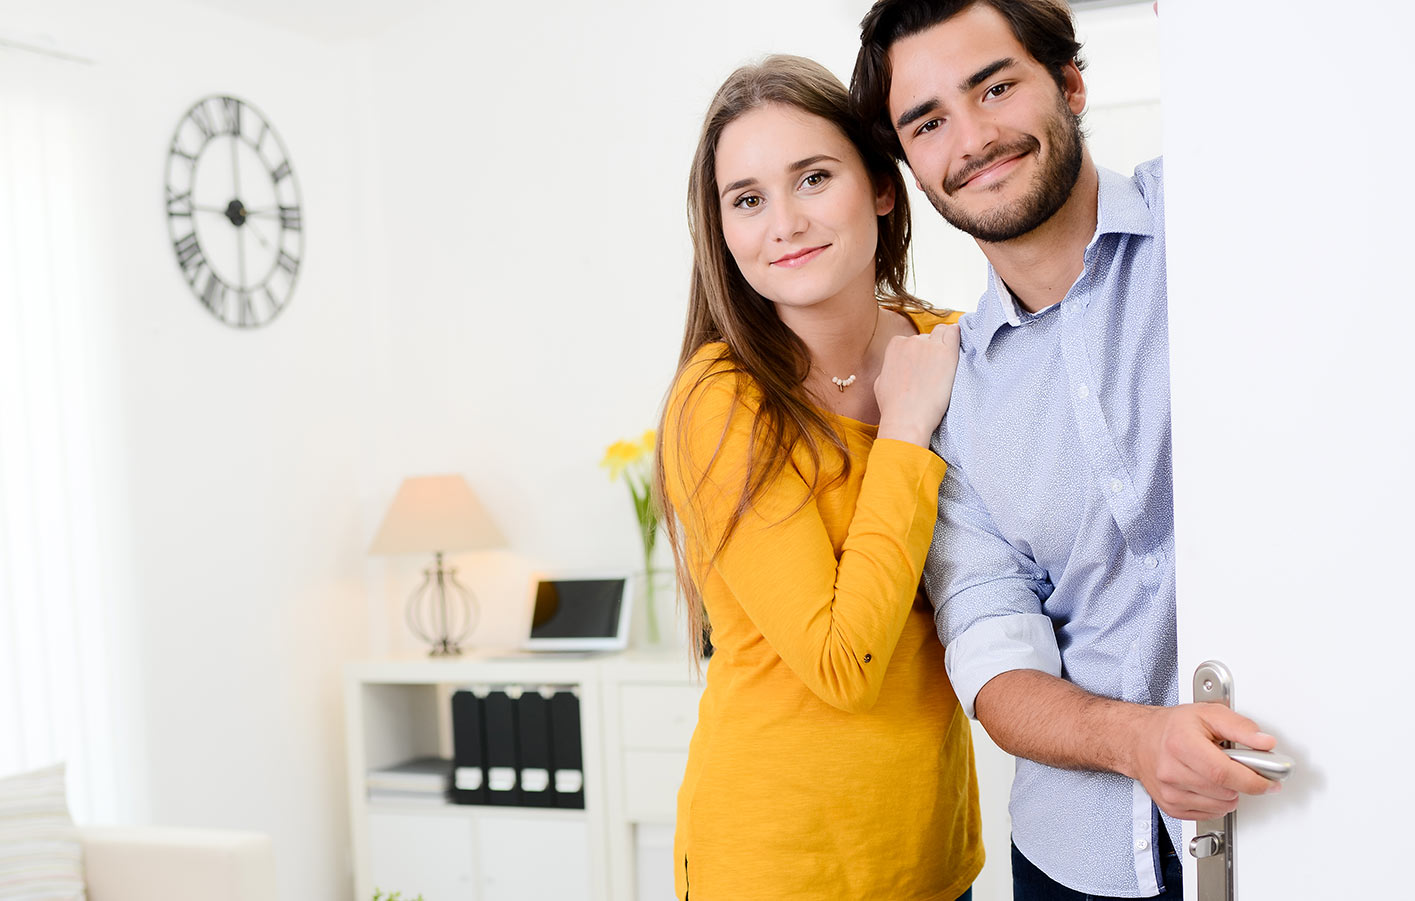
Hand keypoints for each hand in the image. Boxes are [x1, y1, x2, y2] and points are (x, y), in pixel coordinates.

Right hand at [874, 323, 959, 445]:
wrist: (907, 419)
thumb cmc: (893, 406)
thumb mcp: (881, 382)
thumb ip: (891, 367)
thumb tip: (898, 366)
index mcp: (895, 345)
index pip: (913, 339)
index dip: (920, 352)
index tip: (924, 365)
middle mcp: (912, 341)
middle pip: (928, 337)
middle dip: (932, 349)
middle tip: (936, 368)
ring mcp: (930, 345)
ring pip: (943, 333)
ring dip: (945, 344)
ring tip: (947, 363)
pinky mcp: (947, 353)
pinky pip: (955, 334)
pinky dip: (958, 338)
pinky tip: (960, 346)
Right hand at [1126, 702, 1278, 819]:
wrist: (1139, 739)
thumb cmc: (1173, 727)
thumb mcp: (1208, 714)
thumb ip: (1240, 727)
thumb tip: (1265, 743)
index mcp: (1181, 743)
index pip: (1223, 772)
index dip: (1252, 780)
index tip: (1269, 781)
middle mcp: (1171, 770)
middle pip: (1224, 791)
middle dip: (1242, 783)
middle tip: (1239, 767)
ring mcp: (1169, 792)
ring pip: (1220, 807)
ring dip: (1229, 794)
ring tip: (1217, 773)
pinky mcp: (1170, 806)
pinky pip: (1208, 814)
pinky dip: (1216, 803)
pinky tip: (1207, 785)